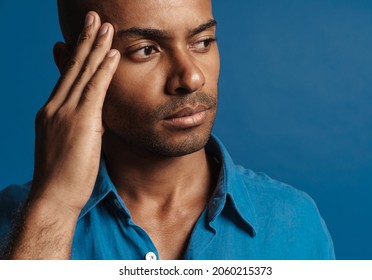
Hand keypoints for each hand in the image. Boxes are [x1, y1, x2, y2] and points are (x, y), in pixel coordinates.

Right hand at [31, 12, 119, 214]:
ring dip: (95, 47)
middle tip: (93, 18)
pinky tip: (111, 53)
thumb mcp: (71, 144)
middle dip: (84, 40)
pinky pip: (94, 89)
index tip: (84, 36)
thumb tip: (95, 118)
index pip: (67, 76)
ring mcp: (65, 112)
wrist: (54, 196)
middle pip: (72, 67)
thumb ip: (83, 126)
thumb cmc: (64, 176)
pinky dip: (103, 69)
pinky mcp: (79, 121)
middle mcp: (55, 106)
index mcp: (52, 111)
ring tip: (105, 25)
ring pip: (82, 72)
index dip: (77, 53)